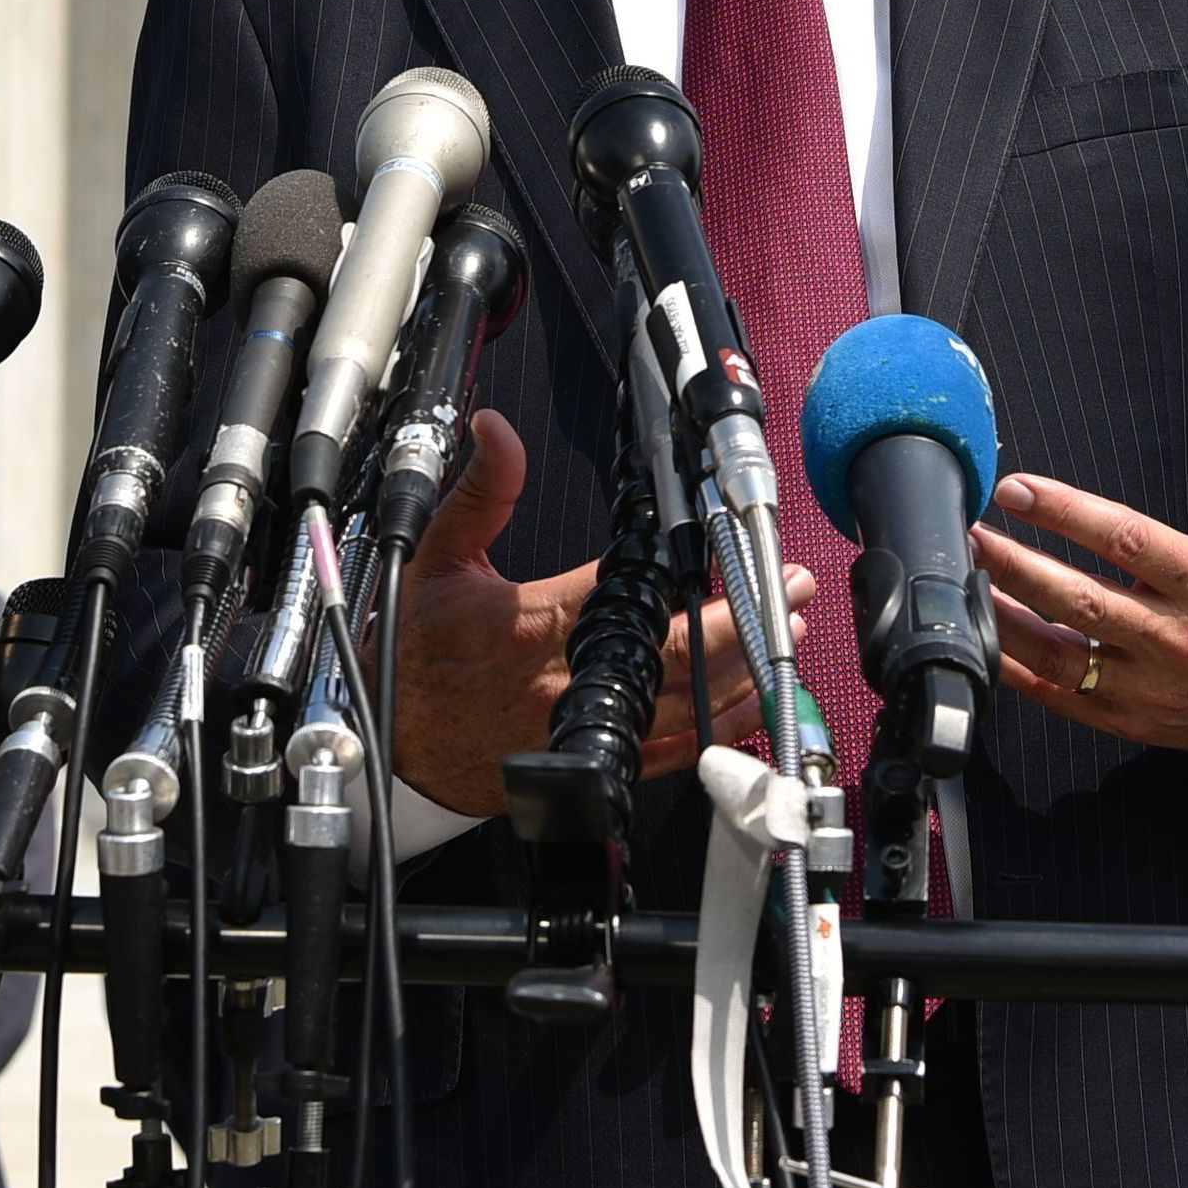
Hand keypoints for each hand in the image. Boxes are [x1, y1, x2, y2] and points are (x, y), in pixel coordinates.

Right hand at [385, 408, 810, 816]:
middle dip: (742, 621)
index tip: (733, 551)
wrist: (396, 747)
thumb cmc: (417, 652)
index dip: (690, 575)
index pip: (631, 594)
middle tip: (790, 592)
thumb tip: (496, 430)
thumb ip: (481, 492)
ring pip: (682, 707)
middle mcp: (568, 680)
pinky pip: (668, 755)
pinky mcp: (591, 758)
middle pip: (674, 655)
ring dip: (741, 672)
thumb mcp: (438, 557)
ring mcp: (585, 725)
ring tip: (786, 637)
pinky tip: (748, 707)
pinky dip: (715, 733)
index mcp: (536, 623)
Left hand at [970, 372, 1187, 755]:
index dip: (1068, 513)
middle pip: (1082, 602)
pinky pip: (1063, 698)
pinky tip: (983, 636)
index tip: (1016, 488)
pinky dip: (1017, 670)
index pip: (1130, 542)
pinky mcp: (1133, 719)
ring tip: (963, 579)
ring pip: (1063, 657)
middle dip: (1017, 566)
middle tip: (971, 533)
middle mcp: (1180, 641)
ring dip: (1004, 620)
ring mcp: (1153, 688)